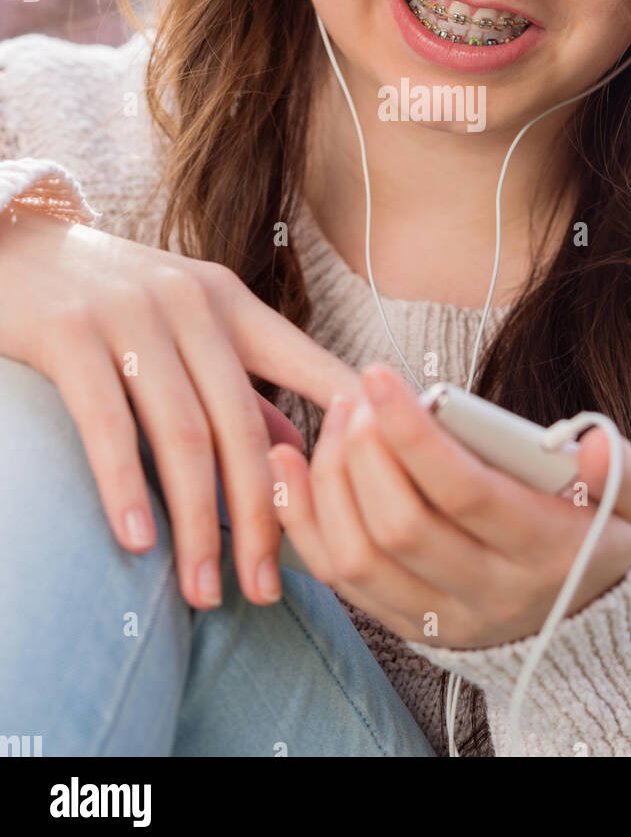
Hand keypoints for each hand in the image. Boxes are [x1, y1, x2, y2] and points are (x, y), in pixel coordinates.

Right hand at [0, 201, 361, 609]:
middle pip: (246, 426)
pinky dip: (126, 489)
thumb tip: (298, 455)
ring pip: (184, 436)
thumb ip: (239, 386)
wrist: (11, 244)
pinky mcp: (70, 332)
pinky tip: (139, 544)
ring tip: (204, 592)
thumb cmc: (106, 297)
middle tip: (265, 592)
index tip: (387, 490)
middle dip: (262, 518)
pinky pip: (109, 424)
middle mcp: (191, 302)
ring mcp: (131, 314)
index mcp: (229, 301)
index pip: (310, 363)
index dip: (355, 425)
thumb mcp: (184, 325)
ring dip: (197, 526)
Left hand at [267, 363, 630, 647]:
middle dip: (365, 450)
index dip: (415, 434)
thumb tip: (593, 444)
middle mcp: (489, 594)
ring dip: (331, 480)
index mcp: (544, 553)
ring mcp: (442, 617)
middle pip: (402, 525)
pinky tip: (290, 466)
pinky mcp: (405, 626)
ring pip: (359, 557)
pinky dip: (304, 522)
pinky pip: (339, 580)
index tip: (380, 375)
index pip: (466, 493)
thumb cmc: (596, 544)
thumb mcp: (627, 507)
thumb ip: (616, 469)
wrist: (582, 635)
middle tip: (356, 394)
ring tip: (335, 418)